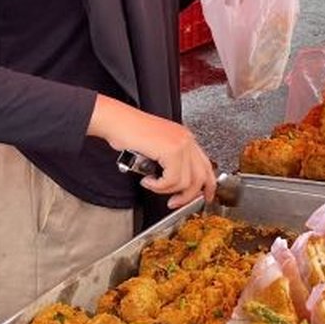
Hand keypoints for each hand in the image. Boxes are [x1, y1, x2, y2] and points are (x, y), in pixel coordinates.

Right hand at [88, 96, 216, 208]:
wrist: (116, 121)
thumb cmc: (129, 132)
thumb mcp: (157, 147)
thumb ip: (171, 162)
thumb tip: (178, 185)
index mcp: (186, 139)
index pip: (206, 166)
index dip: (208, 185)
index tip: (205, 197)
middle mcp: (187, 140)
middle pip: (201, 177)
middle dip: (188, 196)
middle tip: (175, 202)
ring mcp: (181, 144)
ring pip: (185, 182)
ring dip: (166, 190)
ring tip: (152, 184)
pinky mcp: (171, 150)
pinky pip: (171, 180)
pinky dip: (158, 186)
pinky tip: (148, 181)